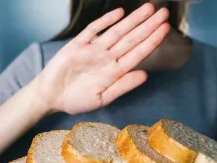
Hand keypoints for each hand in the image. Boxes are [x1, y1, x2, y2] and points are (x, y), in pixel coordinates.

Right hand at [36, 3, 169, 114]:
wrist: (50, 97)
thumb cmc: (76, 100)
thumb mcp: (102, 99)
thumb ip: (123, 86)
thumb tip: (145, 75)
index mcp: (115, 71)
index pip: (138, 53)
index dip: (152, 41)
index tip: (166, 30)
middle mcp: (107, 58)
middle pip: (131, 39)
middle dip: (148, 25)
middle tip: (164, 13)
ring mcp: (93, 50)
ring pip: (116, 31)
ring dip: (132, 20)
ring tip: (149, 8)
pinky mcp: (77, 45)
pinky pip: (93, 30)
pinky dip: (105, 21)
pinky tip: (119, 13)